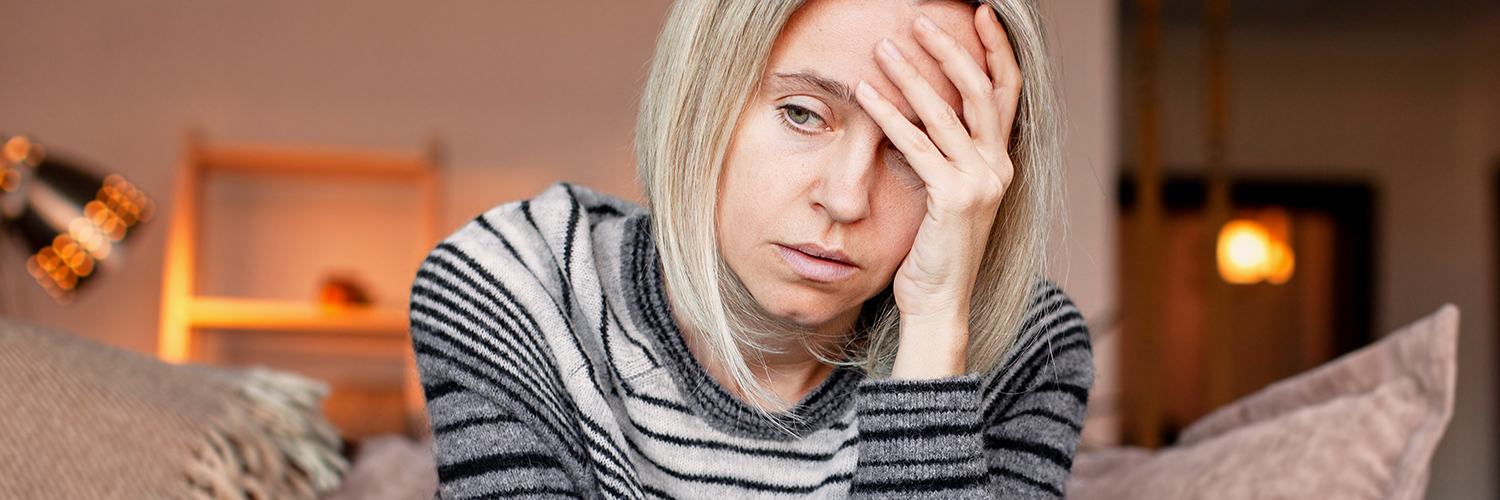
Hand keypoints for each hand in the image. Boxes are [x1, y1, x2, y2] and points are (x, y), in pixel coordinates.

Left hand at [853, 6, 1022, 378]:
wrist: (940, 303)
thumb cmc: (935, 252)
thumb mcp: (946, 195)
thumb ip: (943, 156)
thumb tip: (919, 115)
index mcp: (999, 164)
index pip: (1006, 94)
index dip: (997, 51)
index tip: (981, 15)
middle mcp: (997, 168)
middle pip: (981, 92)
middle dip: (952, 50)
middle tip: (920, 20)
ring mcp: (979, 183)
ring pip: (947, 113)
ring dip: (913, 75)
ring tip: (884, 48)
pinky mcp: (953, 199)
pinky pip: (918, 145)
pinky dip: (890, 115)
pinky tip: (866, 94)